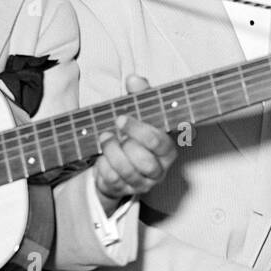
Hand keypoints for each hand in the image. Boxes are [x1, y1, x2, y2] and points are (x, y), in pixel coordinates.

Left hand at [92, 75, 177, 212]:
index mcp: (168, 150)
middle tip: (111, 131)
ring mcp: (142, 183)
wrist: (122, 160)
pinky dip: (103, 166)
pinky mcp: (125, 191)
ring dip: (110, 152)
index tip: (121, 118)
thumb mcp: (140, 113)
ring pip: (126, 172)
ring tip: (105, 139)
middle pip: (144, 161)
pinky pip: (112, 180)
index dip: (138, 130)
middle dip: (123, 144)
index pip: (158, 143)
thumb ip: (140, 95)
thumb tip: (134, 79)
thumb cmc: (135, 134)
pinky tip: (102, 156)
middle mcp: (159, 170)